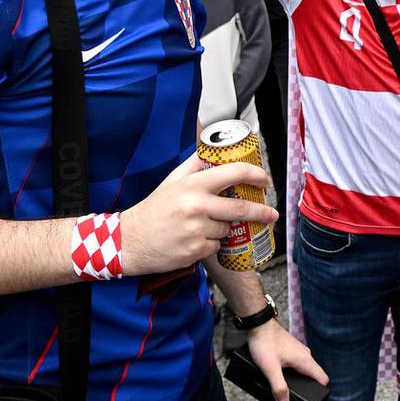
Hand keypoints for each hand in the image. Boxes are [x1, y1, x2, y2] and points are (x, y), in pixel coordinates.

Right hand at [120, 154, 277, 275]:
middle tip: (270, 213)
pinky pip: (217, 246)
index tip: (264, 180)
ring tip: (204, 226)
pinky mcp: (196, 251)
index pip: (234, 173)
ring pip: (228, 229)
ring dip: (225, 228)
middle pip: (241, 208)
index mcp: (193, 185)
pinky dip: (212, 244)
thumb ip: (195, 165)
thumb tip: (214, 149)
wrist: (129, 241)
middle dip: (261, 211)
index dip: (255, 175)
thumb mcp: (172, 181)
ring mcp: (197, 230)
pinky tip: (195, 240)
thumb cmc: (153, 209)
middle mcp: (197, 207)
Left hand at [245, 318, 327, 400]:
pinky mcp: (292, 349)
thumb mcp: (270, 368)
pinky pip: (297, 364)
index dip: (320, 392)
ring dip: (299, 380)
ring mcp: (299, 351)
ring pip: (304, 370)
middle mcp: (305, 355)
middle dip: (307, 388)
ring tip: (286, 388)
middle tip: (295, 398)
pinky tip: (280, 375)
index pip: (323, 379)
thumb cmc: (265, 342)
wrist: (259, 324)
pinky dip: (293, 372)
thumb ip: (278, 387)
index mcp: (305, 360)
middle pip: (313, 376)